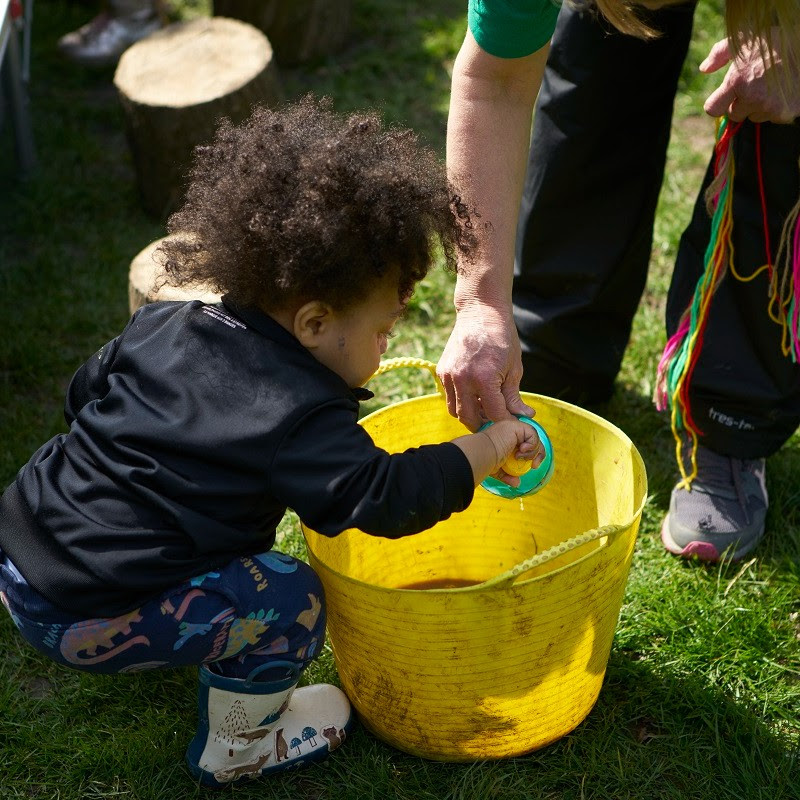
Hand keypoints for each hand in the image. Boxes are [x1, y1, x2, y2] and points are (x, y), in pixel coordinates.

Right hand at [437, 301, 533, 430]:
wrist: (480, 312)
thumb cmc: (502, 337)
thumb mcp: (514, 368)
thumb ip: (514, 395)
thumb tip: (525, 415)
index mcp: (484, 379)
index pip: (494, 413)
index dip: (505, 422)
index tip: (513, 424)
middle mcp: (462, 379)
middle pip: (469, 418)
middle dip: (483, 425)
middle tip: (495, 424)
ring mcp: (448, 375)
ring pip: (454, 410)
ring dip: (469, 415)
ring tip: (484, 410)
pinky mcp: (442, 371)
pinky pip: (449, 396)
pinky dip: (461, 401)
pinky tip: (475, 395)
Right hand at [482, 418, 544, 486]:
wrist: (481, 455)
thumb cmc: (484, 462)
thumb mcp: (498, 469)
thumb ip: (508, 474)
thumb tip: (516, 483)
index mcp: (506, 439)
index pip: (525, 443)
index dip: (532, 454)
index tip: (532, 466)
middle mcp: (510, 431)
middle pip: (533, 439)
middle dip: (538, 453)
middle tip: (534, 465)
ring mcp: (513, 427)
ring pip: (534, 438)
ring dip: (532, 451)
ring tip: (521, 457)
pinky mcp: (516, 426)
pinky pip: (532, 434)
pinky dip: (531, 445)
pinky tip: (522, 450)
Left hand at [701, 34, 799, 123]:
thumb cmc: (775, 41)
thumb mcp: (744, 39)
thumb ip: (720, 53)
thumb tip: (704, 69)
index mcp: (737, 82)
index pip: (713, 109)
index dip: (719, 102)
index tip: (726, 96)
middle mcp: (752, 98)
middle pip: (735, 114)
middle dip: (741, 103)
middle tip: (755, 85)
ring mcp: (770, 107)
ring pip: (755, 116)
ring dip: (759, 105)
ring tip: (772, 85)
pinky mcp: (786, 113)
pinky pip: (774, 117)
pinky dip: (777, 107)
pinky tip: (783, 91)